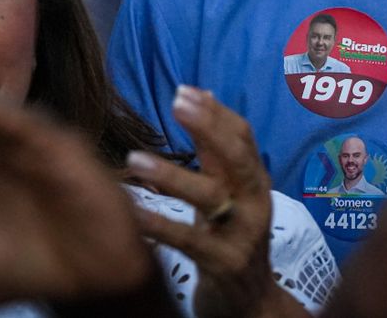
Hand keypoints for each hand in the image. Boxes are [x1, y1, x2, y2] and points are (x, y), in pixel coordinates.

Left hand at [126, 88, 298, 317]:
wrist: (250, 302)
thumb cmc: (231, 238)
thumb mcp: (227, 192)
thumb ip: (214, 149)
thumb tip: (201, 96)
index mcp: (255, 181)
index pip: (243, 135)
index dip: (215, 112)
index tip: (183, 90)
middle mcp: (255, 202)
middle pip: (238, 156)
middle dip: (209, 127)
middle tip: (176, 103)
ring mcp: (242, 234)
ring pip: (210, 197)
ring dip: (172, 176)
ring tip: (134, 160)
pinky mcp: (223, 263)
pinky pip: (188, 241)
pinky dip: (158, 226)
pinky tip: (131, 214)